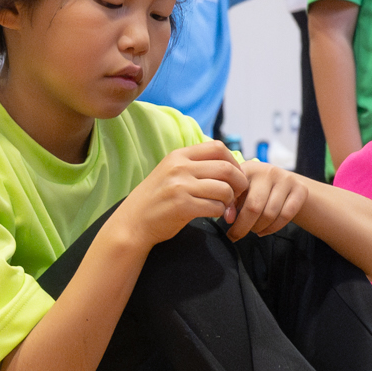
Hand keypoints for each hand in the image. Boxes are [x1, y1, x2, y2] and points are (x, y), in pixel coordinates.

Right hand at [114, 141, 247, 248]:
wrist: (132, 223)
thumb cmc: (157, 200)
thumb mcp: (171, 173)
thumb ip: (194, 166)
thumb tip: (229, 166)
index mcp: (178, 155)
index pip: (218, 147)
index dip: (234, 161)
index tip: (235, 176)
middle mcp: (179, 167)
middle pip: (226, 168)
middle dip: (239, 183)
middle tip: (237, 195)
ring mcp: (180, 186)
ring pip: (224, 189)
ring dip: (229, 201)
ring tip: (224, 208)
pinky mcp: (182, 206)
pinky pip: (216, 207)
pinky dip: (220, 212)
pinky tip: (213, 215)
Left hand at [227, 160, 308, 240]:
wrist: (284, 184)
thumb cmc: (255, 190)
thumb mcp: (240, 192)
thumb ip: (230, 203)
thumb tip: (228, 218)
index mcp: (248, 168)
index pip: (236, 192)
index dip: (230, 212)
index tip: (227, 225)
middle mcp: (267, 171)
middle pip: (254, 206)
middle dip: (243, 227)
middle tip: (236, 235)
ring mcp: (286, 179)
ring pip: (270, 213)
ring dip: (258, 228)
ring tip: (252, 229)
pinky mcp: (300, 189)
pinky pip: (286, 215)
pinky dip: (273, 228)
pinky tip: (264, 230)